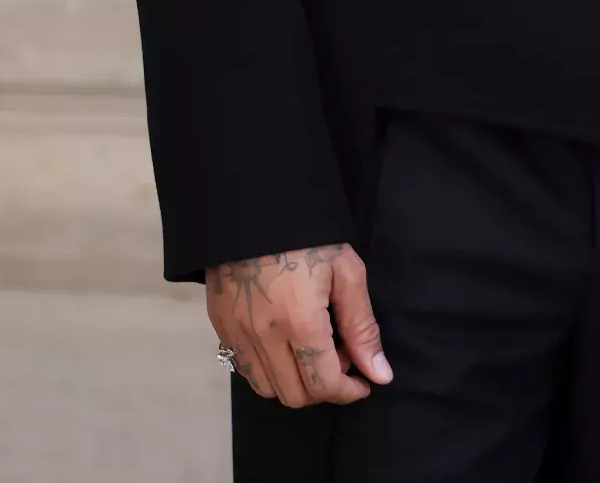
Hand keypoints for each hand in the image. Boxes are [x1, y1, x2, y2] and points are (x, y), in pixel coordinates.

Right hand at [206, 241, 392, 407]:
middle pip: (295, 396)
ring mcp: (236, 334)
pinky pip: (245, 368)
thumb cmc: (307, 234)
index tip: (364, 380)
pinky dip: (269, 368)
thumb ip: (362, 326)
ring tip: (312, 347)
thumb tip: (380, 374)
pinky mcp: (220, 326)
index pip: (323, 385)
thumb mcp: (345, 270)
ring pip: (267, 388)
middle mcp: (263, 336)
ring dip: (295, 381)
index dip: (349, 391)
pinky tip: (284, 340)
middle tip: (340, 354)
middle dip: (324, 387)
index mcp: (299, 321)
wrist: (253, 204)